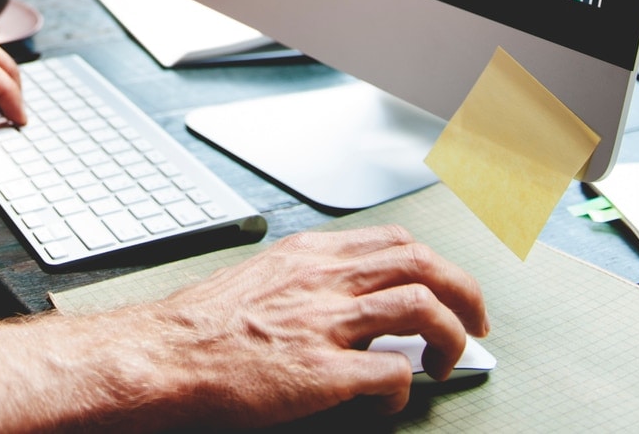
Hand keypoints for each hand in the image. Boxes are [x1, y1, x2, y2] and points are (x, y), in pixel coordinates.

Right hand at [141, 224, 487, 422]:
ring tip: (448, 362)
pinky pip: (392, 373)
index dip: (435, 265)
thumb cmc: (201, 327)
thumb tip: (345, 301)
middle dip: (464, 292)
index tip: (448, 288)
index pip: (394, 241)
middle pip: (423, 264)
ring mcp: (325, 323)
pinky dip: (404, 388)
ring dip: (451, 337)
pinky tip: (390, 398)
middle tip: (476, 324)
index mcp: (309, 256)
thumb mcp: (259, 280)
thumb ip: (307, 283)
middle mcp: (323, 280)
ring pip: (422, 308)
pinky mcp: (322, 372)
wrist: (163, 356)